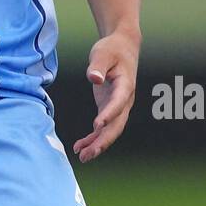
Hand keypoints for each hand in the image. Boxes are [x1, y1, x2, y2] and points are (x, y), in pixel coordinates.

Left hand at [73, 29, 138, 163]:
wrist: (122, 48)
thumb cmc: (112, 49)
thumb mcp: (103, 53)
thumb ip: (98, 65)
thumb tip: (94, 78)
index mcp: (125, 86)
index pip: (118, 103)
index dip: (109, 114)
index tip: (97, 125)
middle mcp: (124, 100)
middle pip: (116, 125)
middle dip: (103, 141)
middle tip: (89, 153)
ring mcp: (117, 106)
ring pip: (110, 130)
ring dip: (97, 144)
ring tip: (82, 156)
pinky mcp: (109, 108)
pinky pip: (102, 127)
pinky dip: (92, 138)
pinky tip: (79, 147)